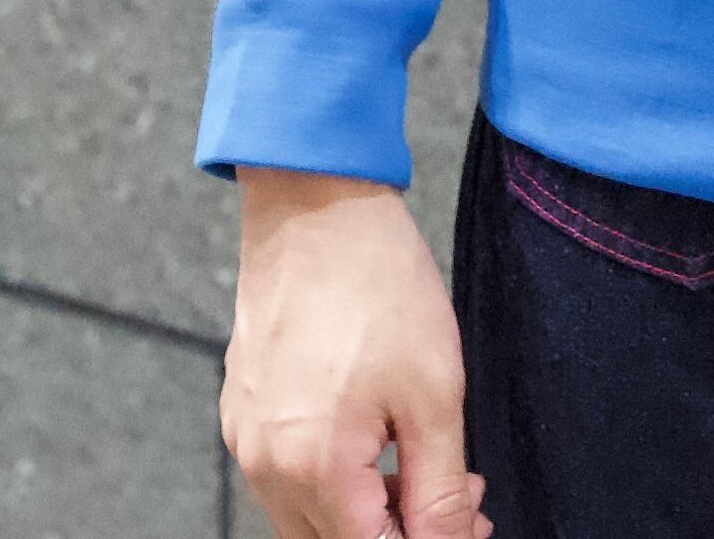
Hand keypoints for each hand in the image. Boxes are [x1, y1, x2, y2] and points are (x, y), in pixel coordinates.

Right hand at [220, 167, 493, 538]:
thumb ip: (438, 486)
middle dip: (398, 529)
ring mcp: (245, 439)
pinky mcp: (242, 410)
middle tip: (460, 494)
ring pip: (307, 514)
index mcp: (312, 469)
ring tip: (421, 459)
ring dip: (366, 507)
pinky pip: (286, 473)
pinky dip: (333, 473)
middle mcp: (265, 467)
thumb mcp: (434, 391)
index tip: (471, 519)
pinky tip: (377, 433)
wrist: (317, 207)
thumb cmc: (378, 286)